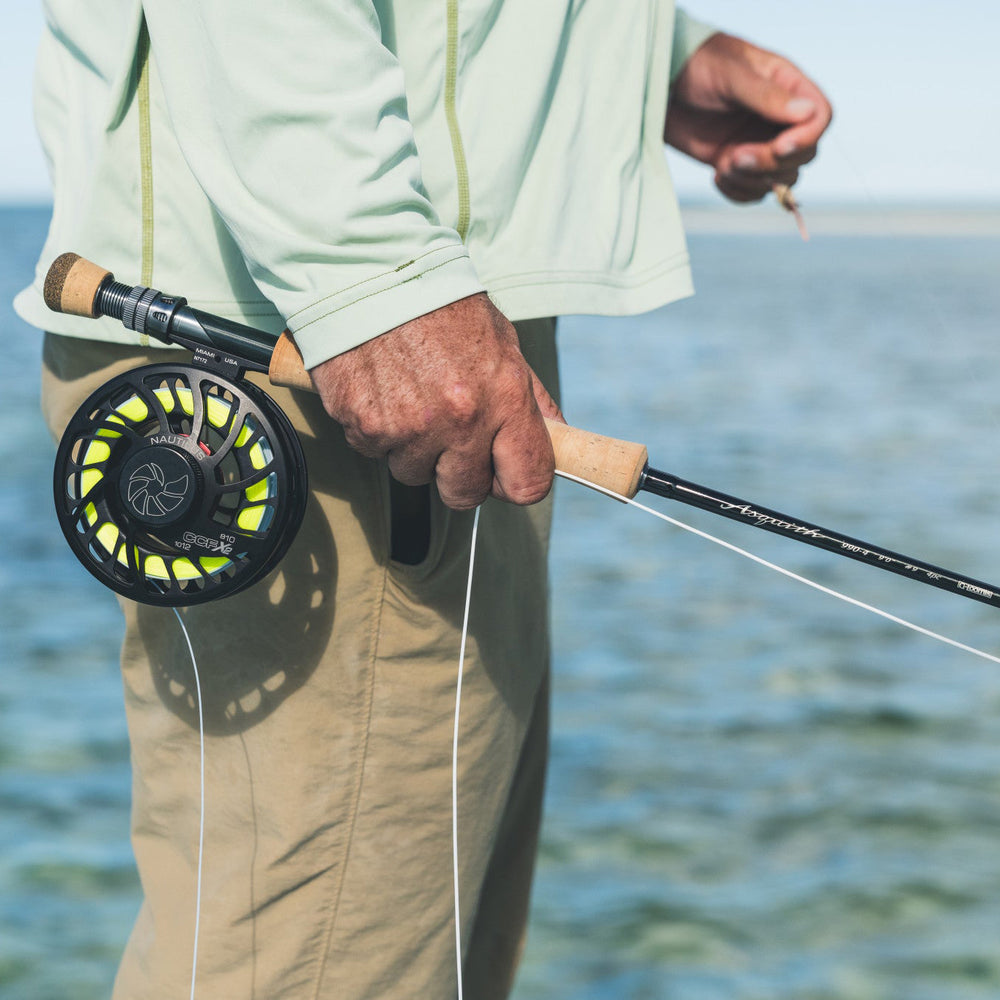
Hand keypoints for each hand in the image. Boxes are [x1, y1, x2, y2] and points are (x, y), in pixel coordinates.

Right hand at [309, 293, 561, 509]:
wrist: (372, 272)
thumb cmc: (441, 305)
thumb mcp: (503, 341)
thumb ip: (531, 398)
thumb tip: (559, 435)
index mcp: (504, 399)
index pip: (527, 484)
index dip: (514, 483)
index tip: (503, 472)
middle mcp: (459, 420)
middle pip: (465, 494)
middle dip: (459, 474)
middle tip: (450, 436)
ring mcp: (409, 428)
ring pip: (415, 475)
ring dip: (415, 450)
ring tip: (411, 400)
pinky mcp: (365, 427)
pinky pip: (376, 453)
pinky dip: (380, 432)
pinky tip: (383, 392)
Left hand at [665, 32, 831, 201]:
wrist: (663, 87)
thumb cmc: (698, 67)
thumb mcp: (731, 75)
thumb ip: (766, 96)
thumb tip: (806, 113)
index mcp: (787, 86)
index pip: (819, 117)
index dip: (805, 138)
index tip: (778, 147)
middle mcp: (779, 118)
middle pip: (803, 154)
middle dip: (772, 163)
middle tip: (736, 157)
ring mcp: (760, 143)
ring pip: (781, 178)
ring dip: (754, 180)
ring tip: (723, 165)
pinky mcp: (737, 163)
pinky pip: (754, 191)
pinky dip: (739, 192)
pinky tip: (717, 176)